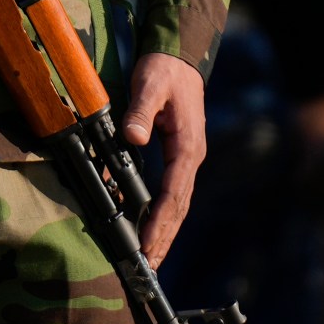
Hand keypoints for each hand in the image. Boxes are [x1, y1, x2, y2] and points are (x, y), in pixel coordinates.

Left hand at [119, 52, 205, 264]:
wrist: (179, 56)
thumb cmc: (163, 70)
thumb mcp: (149, 85)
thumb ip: (139, 111)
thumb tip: (132, 137)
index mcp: (187, 146)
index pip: (173, 193)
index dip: (159, 222)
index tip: (147, 245)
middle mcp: (191, 157)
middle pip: (178, 207)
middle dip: (163, 238)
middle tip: (148, 267)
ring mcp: (187, 158)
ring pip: (178, 203)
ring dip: (165, 231)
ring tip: (151, 258)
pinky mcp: (179, 155)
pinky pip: (172, 191)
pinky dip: (163, 214)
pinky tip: (152, 227)